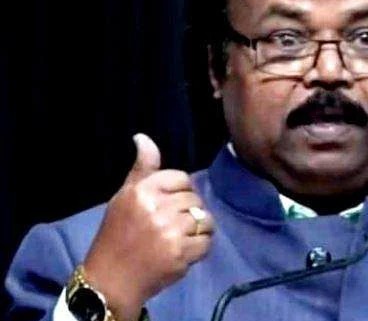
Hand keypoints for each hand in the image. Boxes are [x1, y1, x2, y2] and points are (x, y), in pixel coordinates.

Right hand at [82, 133, 213, 320]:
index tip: (170, 204)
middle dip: (189, 211)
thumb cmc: (116, 235)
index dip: (181, 191)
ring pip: (205, 220)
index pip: (181, 178)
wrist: (111, 279)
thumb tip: (143, 137)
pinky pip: (206, 242)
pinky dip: (200, 248)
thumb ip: (141, 169)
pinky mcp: (180, 253)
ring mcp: (170, 232)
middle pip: (194, 199)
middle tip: (174, 225)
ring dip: (198, 229)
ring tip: (182, 238)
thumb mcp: (124, 197)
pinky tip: (184, 251)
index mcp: (142, 191)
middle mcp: (157, 208)